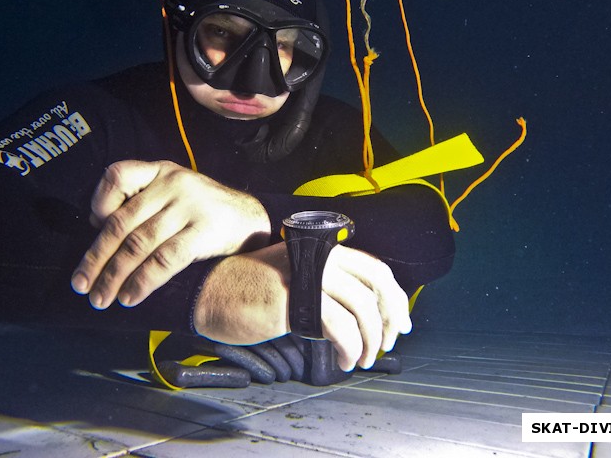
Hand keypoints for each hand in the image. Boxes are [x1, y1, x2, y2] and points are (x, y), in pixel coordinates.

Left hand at [71, 160, 270, 308]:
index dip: (98, 204)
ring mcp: (188, 206)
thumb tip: (98, 227)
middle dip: (97, 257)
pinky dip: (143, 281)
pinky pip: (165, 259)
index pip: (116, 176)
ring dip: (114, 275)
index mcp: (160, 171)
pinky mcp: (203, 231)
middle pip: (122, 222)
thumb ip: (141, 202)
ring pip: (139, 243)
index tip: (92, 231)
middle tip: (80, 285)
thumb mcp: (173, 192)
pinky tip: (130, 297)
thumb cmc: (203, 210)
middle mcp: (171, 184)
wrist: (251, 218)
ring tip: (101, 298)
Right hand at [193, 242, 411, 371]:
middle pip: (375, 287)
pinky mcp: (294, 299)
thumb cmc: (249, 289)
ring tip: (362, 360)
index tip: (399, 324)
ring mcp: (308, 275)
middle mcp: (320, 257)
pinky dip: (349, 349)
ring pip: (361, 309)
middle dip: (389, 321)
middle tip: (387, 346)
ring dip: (369, 342)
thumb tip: (364, 313)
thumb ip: (326, 284)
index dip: (395, 298)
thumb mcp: (294, 276)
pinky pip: (339, 328)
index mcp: (322, 249)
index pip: (375, 269)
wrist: (210, 291)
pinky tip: (344, 361)